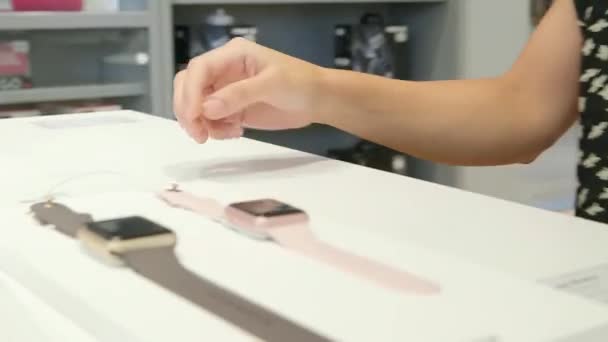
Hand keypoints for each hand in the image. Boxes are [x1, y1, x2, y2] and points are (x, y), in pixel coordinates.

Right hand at [173, 38, 324, 142]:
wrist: (318, 100)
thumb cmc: (300, 83)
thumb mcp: (272, 84)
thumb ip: (239, 94)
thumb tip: (207, 108)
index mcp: (232, 55)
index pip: (199, 69)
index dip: (191, 92)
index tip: (195, 116)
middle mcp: (224, 71)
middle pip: (188, 86)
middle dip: (188, 110)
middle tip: (199, 135)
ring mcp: (226, 91)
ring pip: (196, 106)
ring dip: (202, 124)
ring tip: (228, 134)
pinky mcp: (232, 109)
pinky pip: (210, 121)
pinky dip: (215, 130)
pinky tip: (236, 133)